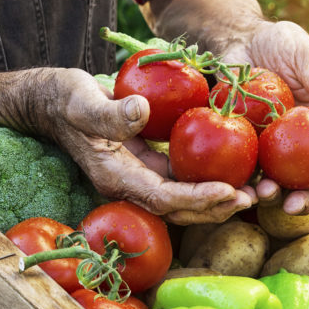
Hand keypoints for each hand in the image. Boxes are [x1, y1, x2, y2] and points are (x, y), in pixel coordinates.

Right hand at [23, 68, 255, 223]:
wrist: (55, 103)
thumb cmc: (66, 99)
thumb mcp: (82, 101)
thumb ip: (108, 112)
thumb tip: (141, 113)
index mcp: (116, 176)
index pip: (163, 198)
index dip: (196, 198)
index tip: (229, 191)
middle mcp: (131, 184)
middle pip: (179, 209)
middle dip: (216, 207)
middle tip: (253, 198)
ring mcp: (141, 176)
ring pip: (185, 198)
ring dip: (218, 199)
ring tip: (253, 192)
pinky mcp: (150, 165)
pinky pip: (183, 179)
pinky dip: (209, 179)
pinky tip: (234, 170)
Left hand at [223, 20, 308, 214]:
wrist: (240, 43)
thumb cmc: (279, 43)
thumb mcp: (301, 51)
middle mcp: (305, 141)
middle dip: (308, 197)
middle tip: (294, 207)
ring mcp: (276, 147)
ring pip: (280, 181)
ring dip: (273, 195)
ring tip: (262, 196)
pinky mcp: (248, 146)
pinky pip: (248, 169)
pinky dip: (244, 182)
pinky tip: (235, 187)